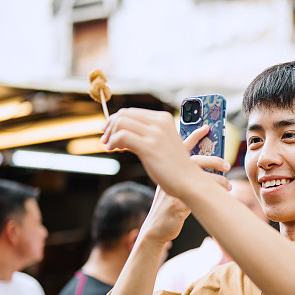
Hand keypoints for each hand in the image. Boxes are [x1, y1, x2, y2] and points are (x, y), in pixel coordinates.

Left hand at [102, 108, 221, 197]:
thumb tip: (123, 131)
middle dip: (110, 125)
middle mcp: (160, 122)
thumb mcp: (163, 143)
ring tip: (109, 146)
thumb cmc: (175, 167)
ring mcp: (155, 134)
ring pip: (120, 123)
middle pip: (124, 114)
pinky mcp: (149, 146)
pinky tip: (112, 150)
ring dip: (110, 134)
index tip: (110, 132)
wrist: (189, 181)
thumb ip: (148, 134)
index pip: (132, 112)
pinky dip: (112, 142)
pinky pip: (121, 136)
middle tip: (105, 139)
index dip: (117, 120)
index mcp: (164, 118)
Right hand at [138, 126, 230, 244]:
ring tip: (229, 185)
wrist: (156, 228)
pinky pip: (198, 196)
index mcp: (169, 170)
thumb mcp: (170, 189)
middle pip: (194, 160)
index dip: (195, 136)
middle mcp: (170, 176)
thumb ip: (181, 178)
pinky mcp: (176, 204)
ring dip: (217, 180)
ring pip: (198, 177)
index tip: (207, 127)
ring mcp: (172, 190)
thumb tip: (202, 171)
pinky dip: (212, 195)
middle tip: (227, 164)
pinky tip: (221, 198)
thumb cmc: (167, 209)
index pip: (182, 147)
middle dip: (213, 160)